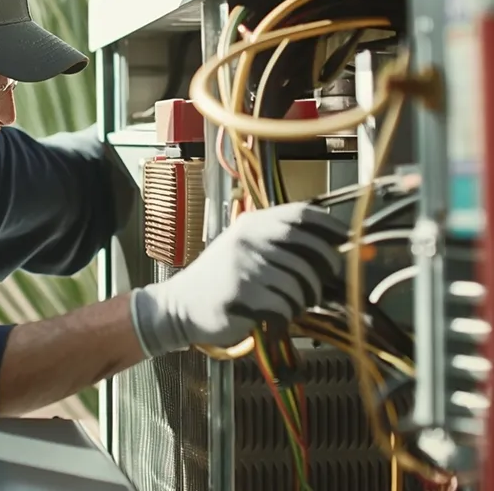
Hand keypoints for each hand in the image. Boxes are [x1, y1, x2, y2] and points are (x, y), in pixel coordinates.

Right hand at [130, 202, 348, 356]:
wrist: (180, 307)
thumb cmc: (220, 281)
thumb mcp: (244, 249)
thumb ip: (280, 245)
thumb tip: (337, 249)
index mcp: (251, 223)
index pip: (301, 213)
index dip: (331, 225)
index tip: (349, 238)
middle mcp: (248, 238)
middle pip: (310, 249)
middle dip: (327, 269)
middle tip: (325, 284)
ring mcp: (244, 265)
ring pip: (301, 282)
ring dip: (305, 298)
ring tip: (291, 304)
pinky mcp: (243, 294)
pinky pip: (285, 305)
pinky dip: (287, 314)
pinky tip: (273, 315)